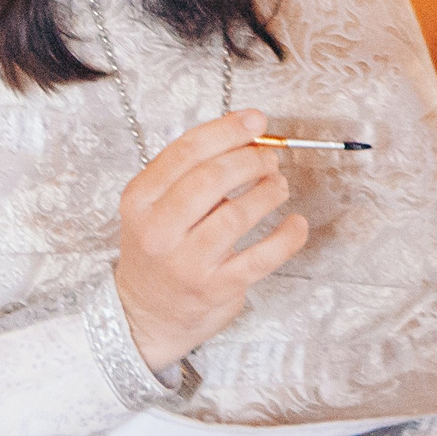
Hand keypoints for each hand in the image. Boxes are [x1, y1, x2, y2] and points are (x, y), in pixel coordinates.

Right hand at [113, 109, 308, 372]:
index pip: (186, 152)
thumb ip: (194, 168)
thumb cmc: (160, 248)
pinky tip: (295, 224)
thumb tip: (248, 128)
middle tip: (269, 159)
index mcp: (140, 199)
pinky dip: (287, 236)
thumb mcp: (157, 205)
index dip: (228, 130)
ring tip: (278, 186)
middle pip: (211, 178)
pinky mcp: (214, 289)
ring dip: (269, 192)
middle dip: (251, 160)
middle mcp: (158, 230)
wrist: (145, 314)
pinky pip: (262, 257)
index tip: (257, 121)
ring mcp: (185, 262)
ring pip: (237, 214)